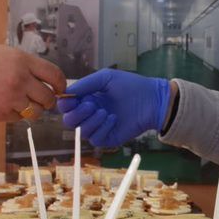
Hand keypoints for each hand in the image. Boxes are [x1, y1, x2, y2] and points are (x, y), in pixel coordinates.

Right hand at [0, 44, 65, 121]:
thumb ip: (20, 64)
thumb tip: (39, 77)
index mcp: (20, 60)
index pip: (54, 74)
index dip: (60, 84)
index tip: (60, 88)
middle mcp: (19, 79)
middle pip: (49, 97)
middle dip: (48, 100)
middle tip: (42, 100)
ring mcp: (10, 98)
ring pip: (36, 112)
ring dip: (33, 110)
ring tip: (21, 103)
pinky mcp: (0, 114)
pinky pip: (18, 118)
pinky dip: (15, 115)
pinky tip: (2, 105)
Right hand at [57, 69, 171, 147]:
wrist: (152, 100)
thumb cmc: (131, 86)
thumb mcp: (106, 78)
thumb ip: (85, 84)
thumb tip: (66, 93)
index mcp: (87, 99)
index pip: (66, 106)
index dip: (65, 103)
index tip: (73, 98)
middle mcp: (90, 114)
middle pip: (69, 121)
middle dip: (77, 113)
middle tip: (92, 104)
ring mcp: (99, 127)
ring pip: (81, 132)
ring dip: (91, 121)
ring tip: (106, 111)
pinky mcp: (109, 138)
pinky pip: (96, 139)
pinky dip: (102, 129)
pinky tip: (113, 119)